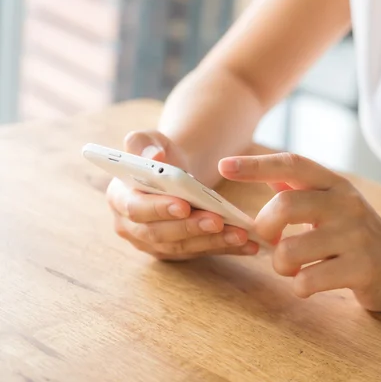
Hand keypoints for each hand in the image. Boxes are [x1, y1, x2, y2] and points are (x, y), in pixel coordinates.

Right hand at [106, 130, 258, 260]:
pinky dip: (226, 249)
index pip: (136, 208)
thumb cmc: (160, 154)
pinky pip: (202, 252)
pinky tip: (248, 245)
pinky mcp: (176, 252)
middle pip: (161, 234)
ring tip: (240, 234)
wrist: (174, 173)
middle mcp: (131, 227)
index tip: (184, 205)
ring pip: (184, 247)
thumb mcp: (149, 140)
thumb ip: (144, 143)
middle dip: (191, 228)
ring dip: (213, 242)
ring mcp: (153, 244)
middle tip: (218, 221)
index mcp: (119, 198)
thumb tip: (154, 156)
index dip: (159, 209)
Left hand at [219, 153, 380, 310]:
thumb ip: (302, 190)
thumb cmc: (358, 234)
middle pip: (284, 205)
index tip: (223, 166)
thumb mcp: (335, 204)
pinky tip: (311, 282)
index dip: (256, 165)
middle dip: (264, 226)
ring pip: (290, 250)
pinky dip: (299, 286)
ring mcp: (356, 236)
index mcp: (335, 185)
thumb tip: (268, 176)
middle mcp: (346, 204)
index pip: (293, 164)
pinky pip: (307, 281)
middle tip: (269, 239)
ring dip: (281, 265)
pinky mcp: (362, 268)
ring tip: (293, 267)